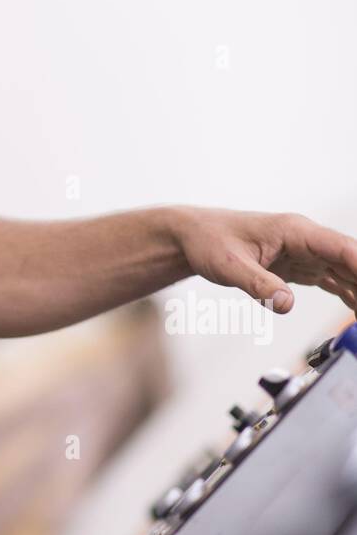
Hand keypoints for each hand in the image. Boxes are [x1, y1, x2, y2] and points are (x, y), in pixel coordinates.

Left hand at [173, 207, 356, 314]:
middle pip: (349, 260)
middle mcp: (305, 239)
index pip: (340, 247)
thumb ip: (259, 284)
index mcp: (294, 230)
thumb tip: (287, 304)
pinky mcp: (299, 265)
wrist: (193, 237)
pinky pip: (331, 279)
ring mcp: (304, 251)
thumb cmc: (209, 241)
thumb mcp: (230, 266)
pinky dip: (348, 293)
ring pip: (345, 271)